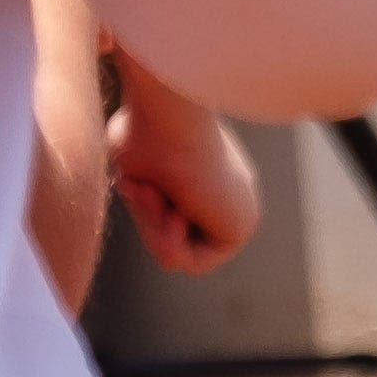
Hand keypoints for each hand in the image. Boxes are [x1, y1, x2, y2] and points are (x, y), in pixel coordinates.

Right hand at [107, 59, 258, 275]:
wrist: (169, 113)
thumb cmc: (143, 130)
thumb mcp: (132, 167)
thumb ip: (143, 192)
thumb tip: (143, 194)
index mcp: (205, 173)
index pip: (164, 221)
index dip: (142, 214)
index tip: (135, 183)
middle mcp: (226, 191)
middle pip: (171, 239)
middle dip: (147, 220)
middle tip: (145, 188)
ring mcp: (237, 208)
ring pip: (179, 253)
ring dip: (154, 229)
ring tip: (156, 193)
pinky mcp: (243, 226)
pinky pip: (195, 264)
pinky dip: (171, 244)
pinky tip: (177, 211)